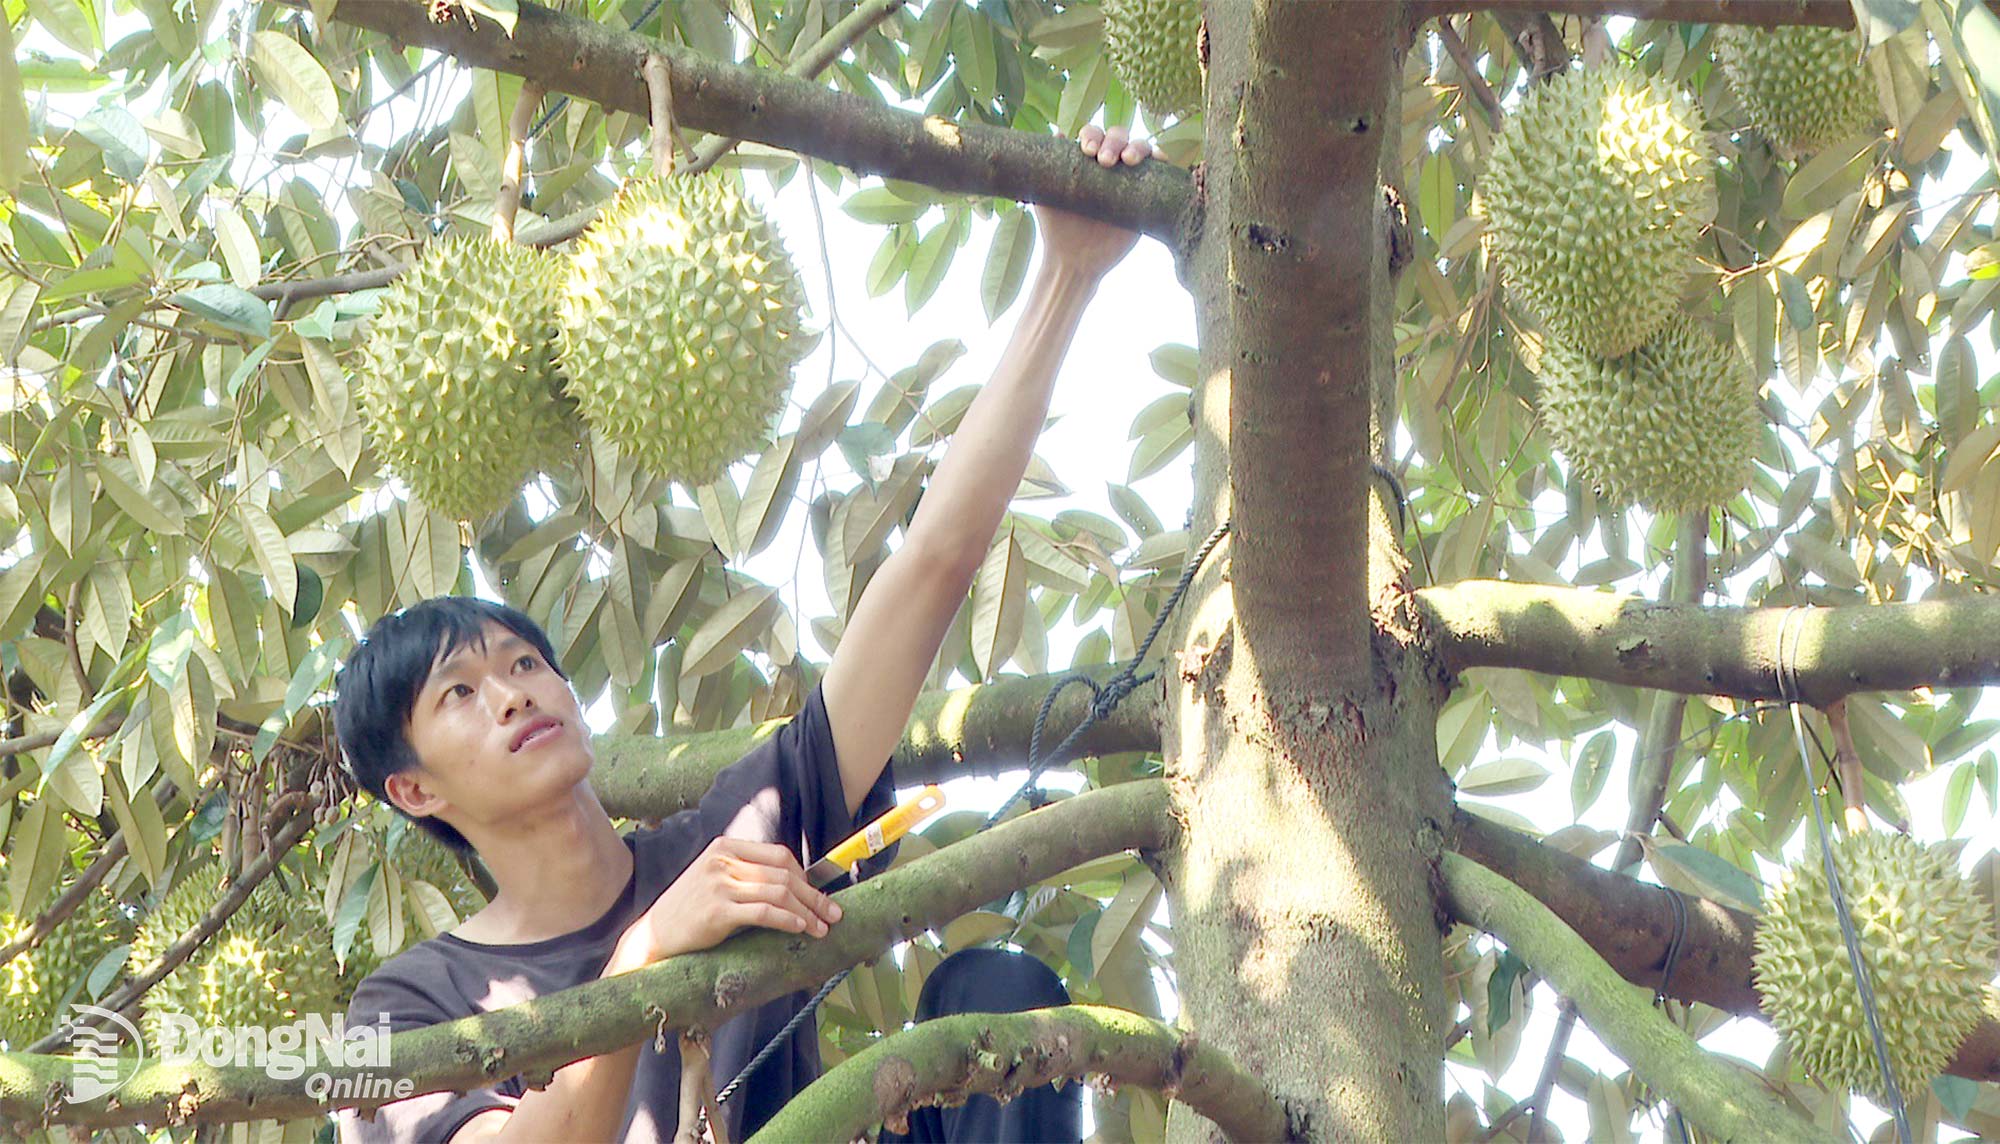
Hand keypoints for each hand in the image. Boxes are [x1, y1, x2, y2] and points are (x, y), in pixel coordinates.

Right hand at [614, 837, 842, 966]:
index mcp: (725, 847)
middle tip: (833, 914)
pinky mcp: (718, 911)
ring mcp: (720, 884)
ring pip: (778, 892)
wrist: (653, 935)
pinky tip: (800, 928)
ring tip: (822, 928)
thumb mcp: (713, 879)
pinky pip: (764, 912)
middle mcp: (723, 861)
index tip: (819, 895)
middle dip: (814, 896)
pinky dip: (787, 920)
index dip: (805, 876)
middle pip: (784, 874)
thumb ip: (744, 874)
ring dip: (807, 912)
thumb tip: (791, 886)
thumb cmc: (688, 910)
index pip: (778, 855)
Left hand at [1034, 126, 1157, 283]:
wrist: (1075, 261)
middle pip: (1119, 136)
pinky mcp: (1147, 194)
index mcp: (1086, 159)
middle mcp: (1110, 164)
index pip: (1094, 134)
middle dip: (1114, 142)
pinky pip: (1159, 170)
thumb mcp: (1047, 195)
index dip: (1093, 135)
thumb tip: (1058, 132)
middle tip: (1105, 161)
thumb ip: (1046, 168)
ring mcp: (1130, 178)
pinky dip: (1161, 158)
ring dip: (1137, 147)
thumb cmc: (1057, 228)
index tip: (1087, 150)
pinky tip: (1159, 158)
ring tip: (1128, 161)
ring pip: (1141, 148)